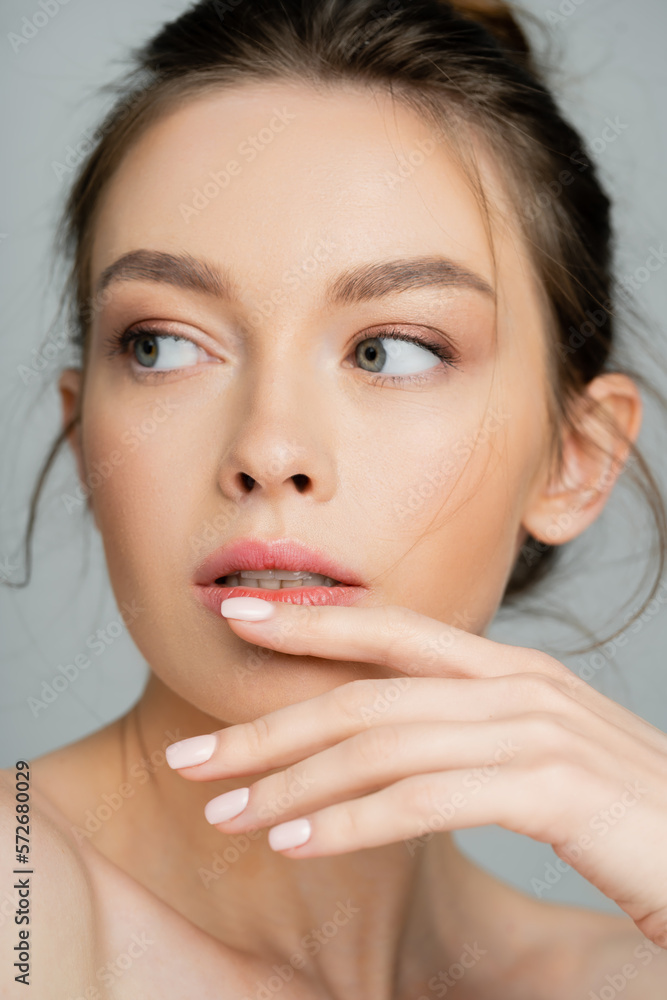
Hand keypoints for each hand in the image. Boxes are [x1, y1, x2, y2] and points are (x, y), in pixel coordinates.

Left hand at [166, 597, 666, 948]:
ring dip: (292, 782)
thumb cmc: (622, 812)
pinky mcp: (552, 785)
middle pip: (364, 692)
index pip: (389, 632)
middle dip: (269, 723)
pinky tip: (297, 845)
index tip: (234, 620)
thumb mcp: (538, 754)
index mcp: (509, 670)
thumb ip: (469, 734)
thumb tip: (389, 745)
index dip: (308, 623)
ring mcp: (536, 730)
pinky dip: (352, 822)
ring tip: (226, 812)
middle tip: (192, 756)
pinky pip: (425, 798)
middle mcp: (518, 685)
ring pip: (381, 745)